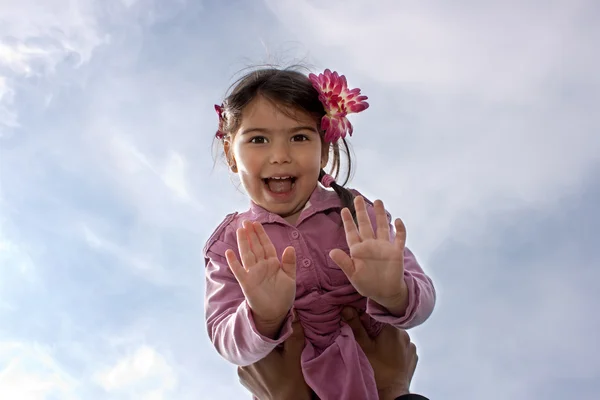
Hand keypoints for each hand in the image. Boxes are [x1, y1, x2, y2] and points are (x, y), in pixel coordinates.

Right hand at [225, 221, 295, 337]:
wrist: (276, 312)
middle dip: (251, 234)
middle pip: (255, 247)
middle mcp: (261, 266)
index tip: (257, 223)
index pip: (266, 245)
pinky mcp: (247, 283)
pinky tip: (229, 253)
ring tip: (239, 230)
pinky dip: (234, 262)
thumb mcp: (290, 278)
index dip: (261, 234)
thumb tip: (290, 247)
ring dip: (243, 243)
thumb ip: (290, 263)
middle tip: (246, 221)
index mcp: (272, 263)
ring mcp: (253, 273)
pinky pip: (239, 271)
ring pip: (247, 254)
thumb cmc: (283, 295)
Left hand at [237, 318, 311, 399]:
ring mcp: (241, 371)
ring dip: (261, 349)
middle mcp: (243, 361)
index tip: (277, 322)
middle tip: (278, 338)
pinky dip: (258, 360)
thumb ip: (293, 332)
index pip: (258, 330)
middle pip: (254, 341)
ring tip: (275, 352)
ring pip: (251, 351)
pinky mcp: (243, 378)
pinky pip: (250, 362)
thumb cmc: (292, 382)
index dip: (268, 324)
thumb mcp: (295, 354)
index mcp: (253, 352)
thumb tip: (294, 312)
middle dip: (265, 337)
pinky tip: (269, 363)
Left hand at [330, 196, 408, 313]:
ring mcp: (384, 247)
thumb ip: (344, 263)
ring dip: (380, 214)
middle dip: (361, 212)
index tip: (343, 209)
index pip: (352, 232)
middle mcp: (371, 245)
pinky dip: (400, 230)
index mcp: (359, 250)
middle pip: (365, 225)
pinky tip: (398, 220)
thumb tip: (331, 252)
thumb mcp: (353, 275)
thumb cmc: (367, 284)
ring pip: (382, 227)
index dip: (348, 221)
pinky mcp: (396, 252)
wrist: (386, 293)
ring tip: (378, 201)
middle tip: (357, 198)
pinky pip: (399, 238)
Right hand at [342, 307, 417, 399]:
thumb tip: (347, 308)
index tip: (363, 323)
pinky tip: (388, 356)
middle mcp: (406, 334)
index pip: (381, 314)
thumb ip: (356, 326)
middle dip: (380, 330)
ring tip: (380, 349)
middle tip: (370, 338)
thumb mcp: (363, 346)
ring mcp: (411, 346)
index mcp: (393, 328)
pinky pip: (404, 346)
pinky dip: (396, 348)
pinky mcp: (413, 356)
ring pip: (397, 336)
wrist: (392, 392)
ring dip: (389, 339)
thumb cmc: (377, 369)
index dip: (371, 317)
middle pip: (389, 325)